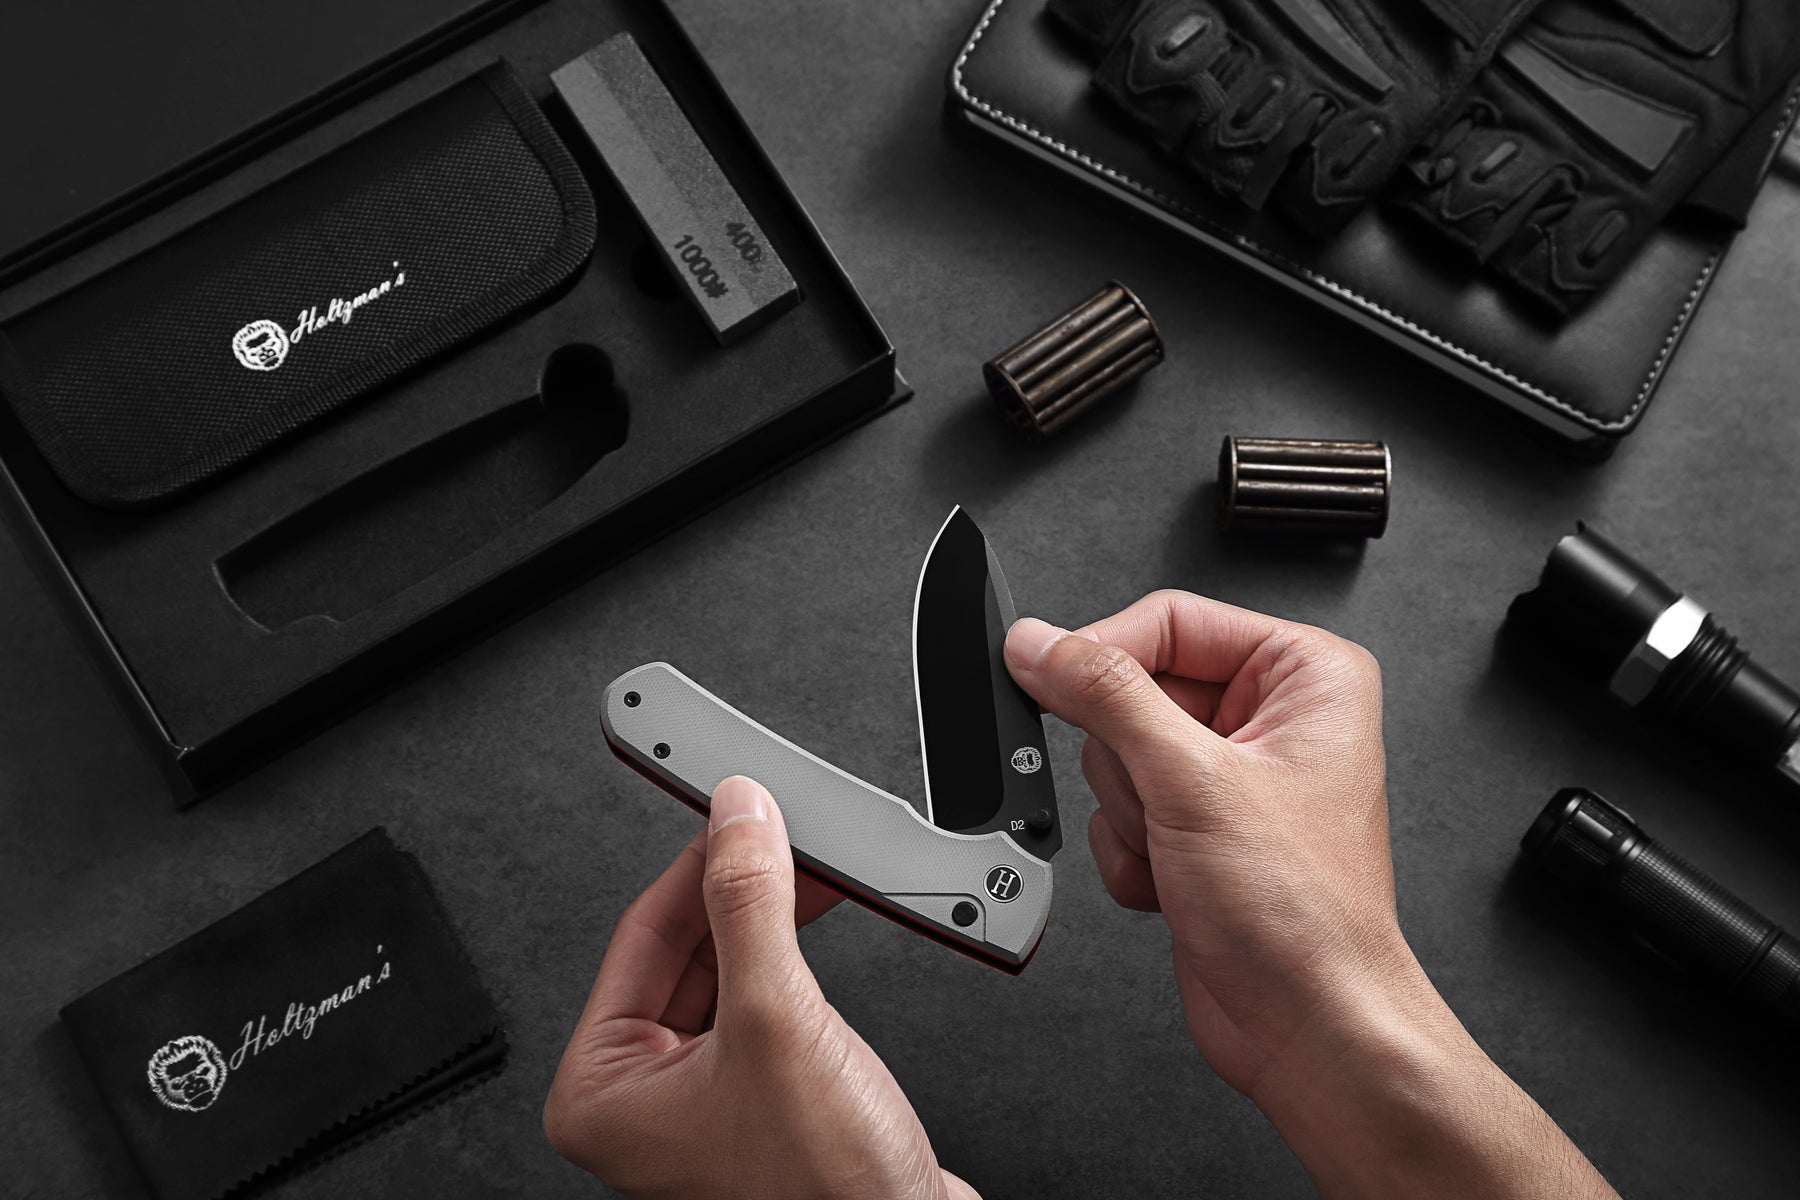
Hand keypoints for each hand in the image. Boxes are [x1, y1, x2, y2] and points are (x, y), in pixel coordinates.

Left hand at [544, 776, 979, 1199]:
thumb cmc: (825, 1194)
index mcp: (600, 1090)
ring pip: (729, 967)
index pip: (641, 934)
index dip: (697, 862)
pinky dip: (796, 955)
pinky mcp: (758, 1095)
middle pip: (685, 947)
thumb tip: (737, 820)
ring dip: (774, 916)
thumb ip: (751, 905)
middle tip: (786, 831)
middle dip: (742, 887)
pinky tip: (824, 920)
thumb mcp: (778, 1021)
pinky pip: (763, 1000)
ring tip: (816, 869)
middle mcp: (640, 1097)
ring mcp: (699, 1098)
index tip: (738, 807)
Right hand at [1004, 589, 1398, 1099]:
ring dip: (1131, 815)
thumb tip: (1041, 643)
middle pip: (1132, 691)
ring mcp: (1229, 778)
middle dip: (1130, 764)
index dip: (1103, 655)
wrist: (1309, 1026)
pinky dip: (1130, 852)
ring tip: (1181, 851)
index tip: (1047, 677)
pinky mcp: (1196, 829)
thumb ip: (1104, 695)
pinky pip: (1118, 810)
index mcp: (1303, 674)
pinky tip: (1176, 880)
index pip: (1168, 619)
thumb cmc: (1304, 914)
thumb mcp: (1190, 779)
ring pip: (1116, 756)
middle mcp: (1272, 718)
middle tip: (1168, 803)